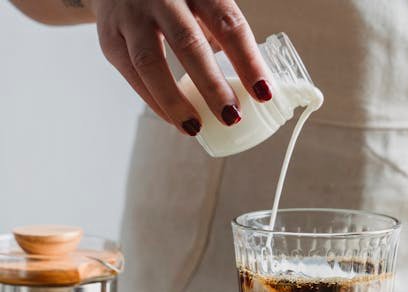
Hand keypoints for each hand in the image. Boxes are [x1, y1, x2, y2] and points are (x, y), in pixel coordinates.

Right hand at [89, 0, 272, 135]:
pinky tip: (174, 120)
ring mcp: (130, 15)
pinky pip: (133, 75)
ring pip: (151, 63)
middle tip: (231, 117)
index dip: (248, 61)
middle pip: (188, 44)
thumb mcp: (200, 1)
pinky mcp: (110, 37)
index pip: (228, 24)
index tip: (263, 93)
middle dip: (212, 86)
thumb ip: (221, 32)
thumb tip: (251, 82)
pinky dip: (155, 102)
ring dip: (176, 102)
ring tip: (196, 129)